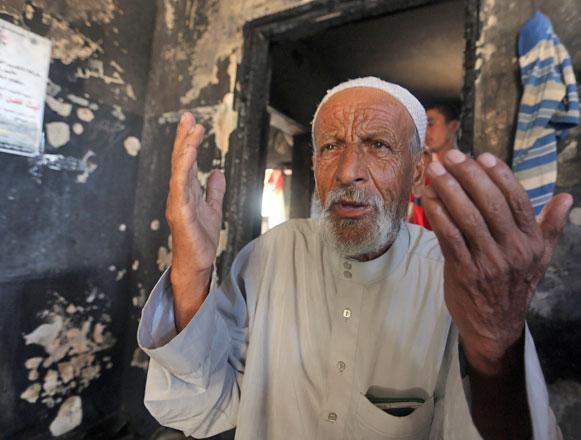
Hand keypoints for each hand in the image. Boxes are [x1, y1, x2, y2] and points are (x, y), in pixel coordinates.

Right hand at [166, 112, 225, 330]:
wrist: (197, 263)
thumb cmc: (200, 238)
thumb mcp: (213, 209)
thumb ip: (214, 190)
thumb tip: (218, 171)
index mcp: (185, 191)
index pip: (186, 161)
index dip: (188, 141)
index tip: (192, 121)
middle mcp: (178, 194)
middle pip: (180, 161)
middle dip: (184, 137)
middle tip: (188, 116)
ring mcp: (178, 203)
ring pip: (179, 171)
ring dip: (185, 148)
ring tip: (192, 129)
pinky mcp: (180, 214)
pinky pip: (181, 188)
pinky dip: (184, 170)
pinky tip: (189, 154)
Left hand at [422, 150, 571, 373]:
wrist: (495, 326)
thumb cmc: (514, 286)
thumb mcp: (540, 258)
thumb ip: (552, 227)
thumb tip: (567, 198)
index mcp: (532, 242)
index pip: (518, 200)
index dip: (500, 175)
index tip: (483, 156)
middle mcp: (513, 250)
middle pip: (489, 203)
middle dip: (467, 175)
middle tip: (450, 156)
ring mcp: (488, 262)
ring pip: (467, 217)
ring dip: (448, 189)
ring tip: (434, 171)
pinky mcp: (464, 272)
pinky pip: (449, 237)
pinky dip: (437, 214)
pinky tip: (428, 198)